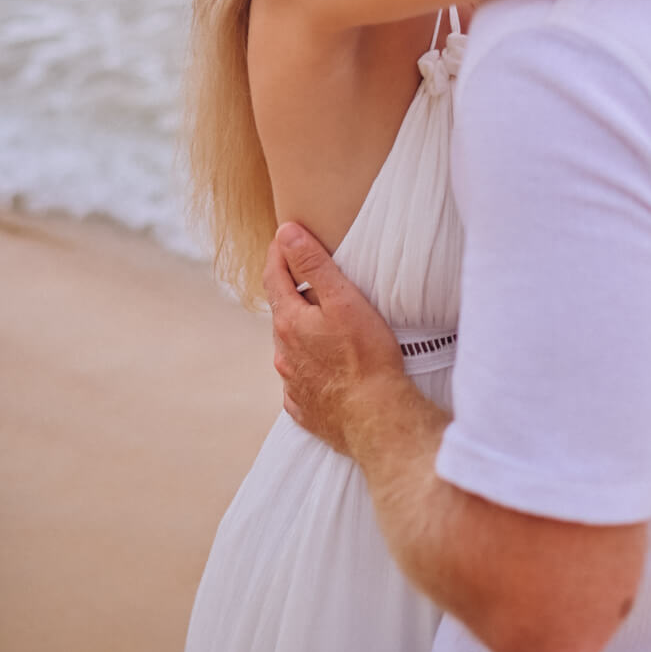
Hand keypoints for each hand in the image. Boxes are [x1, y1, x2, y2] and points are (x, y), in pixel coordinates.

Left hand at [264, 222, 406, 456]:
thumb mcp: (343, 299)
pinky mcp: (304, 408)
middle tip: (307, 276)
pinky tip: (323, 367)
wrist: (376, 418)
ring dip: (300, 331)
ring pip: (290, 347)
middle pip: (282, 313)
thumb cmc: (366, 357)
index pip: (274, 278)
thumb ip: (313, 264)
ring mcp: (291, 383)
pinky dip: (308, 367)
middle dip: (292, 292)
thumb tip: (286, 233)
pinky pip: (299, 381)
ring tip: (321, 322)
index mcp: (289, 322)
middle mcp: (283, 353)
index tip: (284, 237)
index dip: (278, 254)